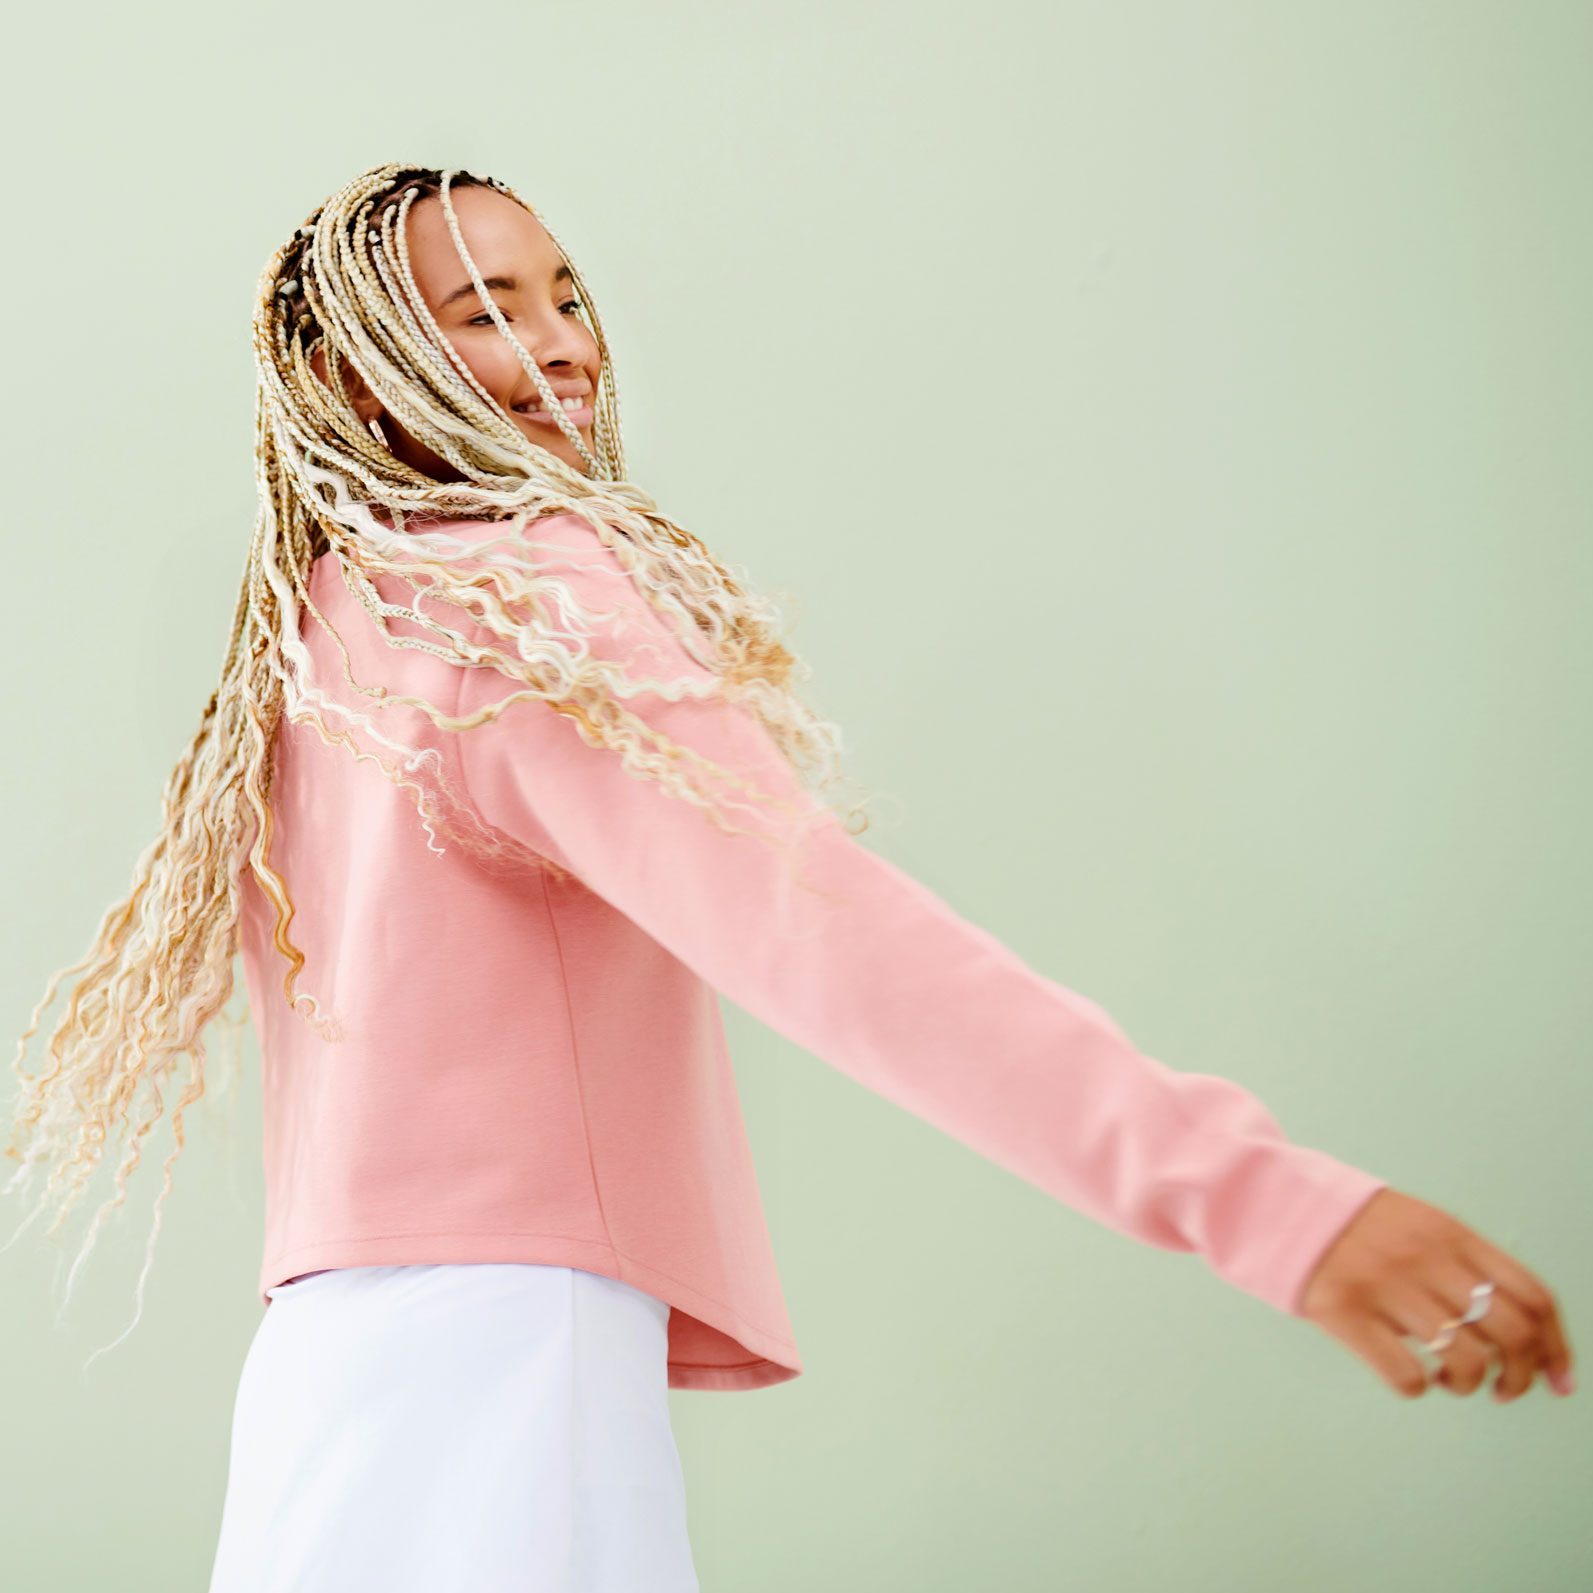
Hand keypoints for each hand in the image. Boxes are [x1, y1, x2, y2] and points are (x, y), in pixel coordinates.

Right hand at [1298, 1186, 1574, 1401]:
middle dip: (1520, 1376)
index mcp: (1449, 1231)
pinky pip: (1406, 1375)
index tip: (1558, 1380)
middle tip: (1503, 1388)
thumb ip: (1464, 1262)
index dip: (1556, 1347)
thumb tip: (1523, 1333)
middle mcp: (1423, 1256)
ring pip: (1465, 1360)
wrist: (1274, 1201)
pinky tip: (1409, 1372)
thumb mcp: (1417, 1222)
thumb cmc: (1353, 1224)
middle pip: (1510, 1332)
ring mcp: (1382, 1283)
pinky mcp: (1343, 1312)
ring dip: (1468, 1384)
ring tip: (1451, 1379)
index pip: (1533, 1295)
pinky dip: (1419, 1387)